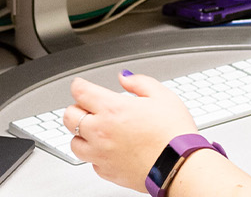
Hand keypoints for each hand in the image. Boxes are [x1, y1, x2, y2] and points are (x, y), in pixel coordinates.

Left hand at [63, 72, 199, 190]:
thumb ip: (139, 83)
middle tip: (88, 108)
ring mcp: (101, 154)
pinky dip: (95, 154)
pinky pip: (91, 162)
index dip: (79, 85)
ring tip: (96, 131)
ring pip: (74, 142)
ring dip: (81, 134)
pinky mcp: (107, 172)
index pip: (80, 91)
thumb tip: (124, 78)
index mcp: (112, 109)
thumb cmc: (174, 134)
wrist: (180, 166)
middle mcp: (101, 132)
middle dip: (77, 108)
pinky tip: (109, 150)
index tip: (81, 85)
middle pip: (70, 116)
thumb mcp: (162, 96)